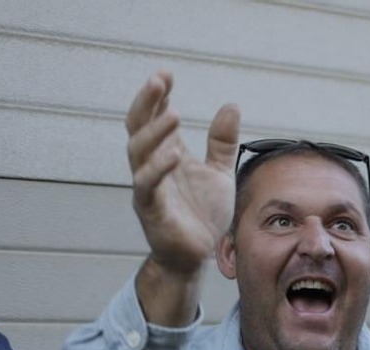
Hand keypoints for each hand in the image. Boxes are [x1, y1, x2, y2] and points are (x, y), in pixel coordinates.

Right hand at [126, 70, 238, 275]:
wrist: (198, 255)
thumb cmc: (203, 214)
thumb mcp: (219, 173)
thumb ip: (222, 143)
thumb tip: (231, 105)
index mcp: (166, 155)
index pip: (155, 118)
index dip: (158, 96)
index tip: (166, 73)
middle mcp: (152, 167)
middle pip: (138, 127)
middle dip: (147, 103)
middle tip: (158, 80)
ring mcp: (148, 187)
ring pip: (139, 152)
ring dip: (155, 131)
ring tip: (173, 112)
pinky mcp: (151, 210)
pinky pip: (148, 186)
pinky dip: (159, 169)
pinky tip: (174, 154)